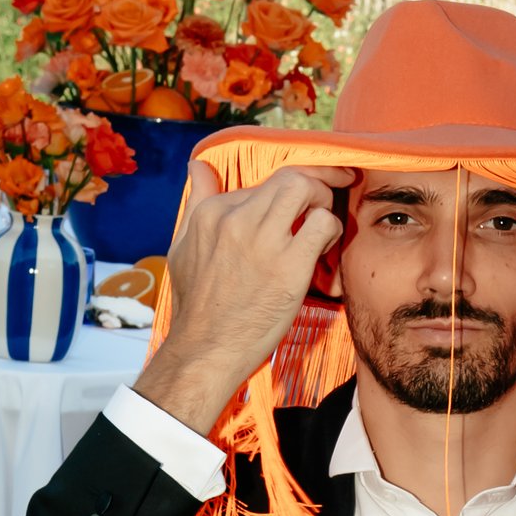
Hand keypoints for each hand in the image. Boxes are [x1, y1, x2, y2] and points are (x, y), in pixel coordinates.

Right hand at [136, 163, 353, 439]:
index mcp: (212, 212)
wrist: (204, 350)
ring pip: (307, 189)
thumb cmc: (196, 305)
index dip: (287, 190)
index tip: (301, 198)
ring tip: (321, 226)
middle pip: (289, 176)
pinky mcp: (289, 266)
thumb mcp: (183, 245)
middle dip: (315, 184)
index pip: (262, 182)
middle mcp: (237, 219)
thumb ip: (196, 201)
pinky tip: (323, 249)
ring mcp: (263, 241)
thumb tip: (197, 165)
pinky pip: (323, 223)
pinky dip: (331, 229)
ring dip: (324, 202)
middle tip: (324, 201)